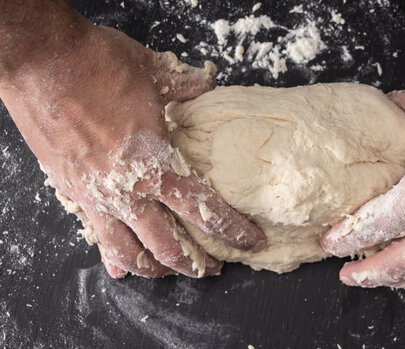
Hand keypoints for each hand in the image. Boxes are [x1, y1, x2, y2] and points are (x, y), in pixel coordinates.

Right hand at [0, 24, 265, 277]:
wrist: (37, 60)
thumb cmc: (97, 63)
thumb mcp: (153, 72)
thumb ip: (187, 87)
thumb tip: (210, 85)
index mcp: (157, 164)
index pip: (206, 211)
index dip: (234, 231)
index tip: (253, 241)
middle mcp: (129, 191)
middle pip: (170, 247)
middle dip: (197, 264)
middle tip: (214, 268)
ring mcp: (97, 197)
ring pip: (130, 254)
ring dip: (157, 270)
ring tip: (174, 271)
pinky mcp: (73, 193)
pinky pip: (97, 238)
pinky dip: (113, 257)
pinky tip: (121, 267)